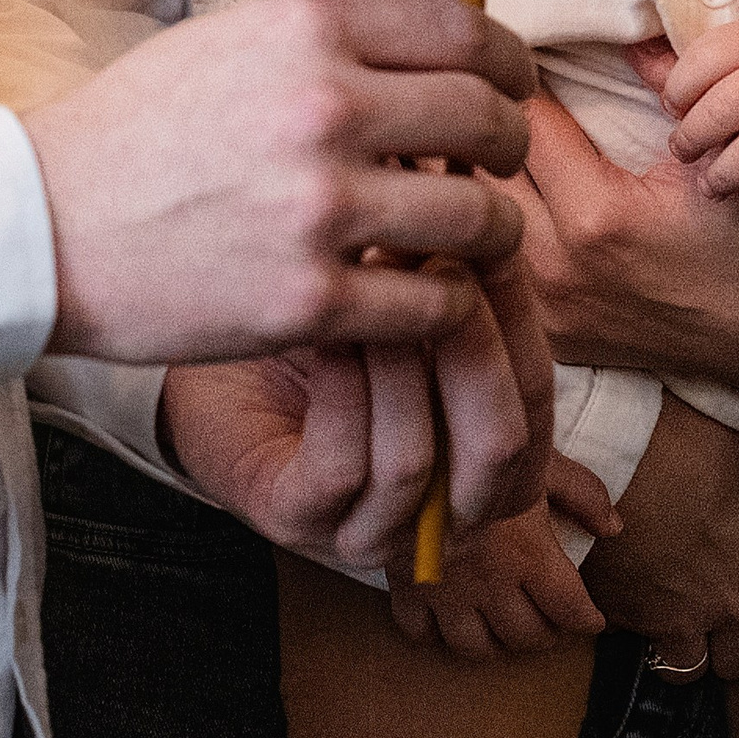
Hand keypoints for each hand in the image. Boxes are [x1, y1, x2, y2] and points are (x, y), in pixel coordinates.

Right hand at [22, 0, 533, 363]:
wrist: (40, 228)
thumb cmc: (134, 134)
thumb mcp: (230, 42)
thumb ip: (330, 40)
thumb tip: (430, 46)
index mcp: (308, 28)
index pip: (468, 32)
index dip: (512, 65)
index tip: (514, 90)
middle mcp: (324, 106)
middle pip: (491, 120)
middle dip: (510, 149)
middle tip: (496, 172)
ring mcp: (320, 207)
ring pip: (483, 220)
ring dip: (491, 235)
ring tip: (466, 243)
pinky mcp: (309, 298)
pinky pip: (434, 304)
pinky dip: (443, 306)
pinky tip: (418, 299)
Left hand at [161, 259, 555, 573]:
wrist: (201, 354)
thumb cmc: (312, 325)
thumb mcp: (402, 302)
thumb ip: (457, 278)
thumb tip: (492, 211)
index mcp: (483, 458)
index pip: (536, 396)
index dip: (520, 316)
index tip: (492, 235)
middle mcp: (438, 512)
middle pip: (501, 440)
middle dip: (474, 343)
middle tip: (442, 259)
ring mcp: (366, 527)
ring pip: (419, 459)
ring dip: (400, 361)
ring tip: (375, 285)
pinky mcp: (297, 519)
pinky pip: (345, 466)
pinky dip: (344, 390)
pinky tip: (329, 332)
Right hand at [386, 460, 610, 657]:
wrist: (411, 444)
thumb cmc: (481, 447)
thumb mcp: (539, 460)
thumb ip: (583, 493)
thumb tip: (614, 527)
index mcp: (528, 554)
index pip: (570, 611)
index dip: (589, 621)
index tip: (593, 620)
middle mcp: (489, 583)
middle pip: (527, 637)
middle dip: (548, 635)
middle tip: (552, 622)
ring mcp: (445, 592)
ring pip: (477, 648)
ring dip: (498, 644)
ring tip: (506, 627)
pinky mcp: (406, 588)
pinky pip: (422, 635)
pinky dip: (438, 635)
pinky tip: (450, 619)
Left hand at [507, 92, 738, 396]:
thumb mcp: (715, 151)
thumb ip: (665, 81)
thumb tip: (621, 26)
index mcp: (599, 216)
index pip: (523, 123)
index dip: (518, 85)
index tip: (515, 65)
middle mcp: (560, 269)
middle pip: (479, 175)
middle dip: (483, 134)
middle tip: (492, 104)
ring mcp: (551, 312)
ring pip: (479, 227)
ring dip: (479, 186)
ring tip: (486, 152)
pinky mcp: (552, 338)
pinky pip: (496, 276)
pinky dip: (494, 239)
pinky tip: (504, 213)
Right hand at [580, 398, 738, 682]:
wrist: (598, 452)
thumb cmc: (680, 427)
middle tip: (735, 614)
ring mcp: (684, 615)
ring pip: (693, 666)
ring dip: (692, 647)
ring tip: (678, 618)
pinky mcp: (630, 617)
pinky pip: (639, 640)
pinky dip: (638, 622)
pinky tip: (626, 587)